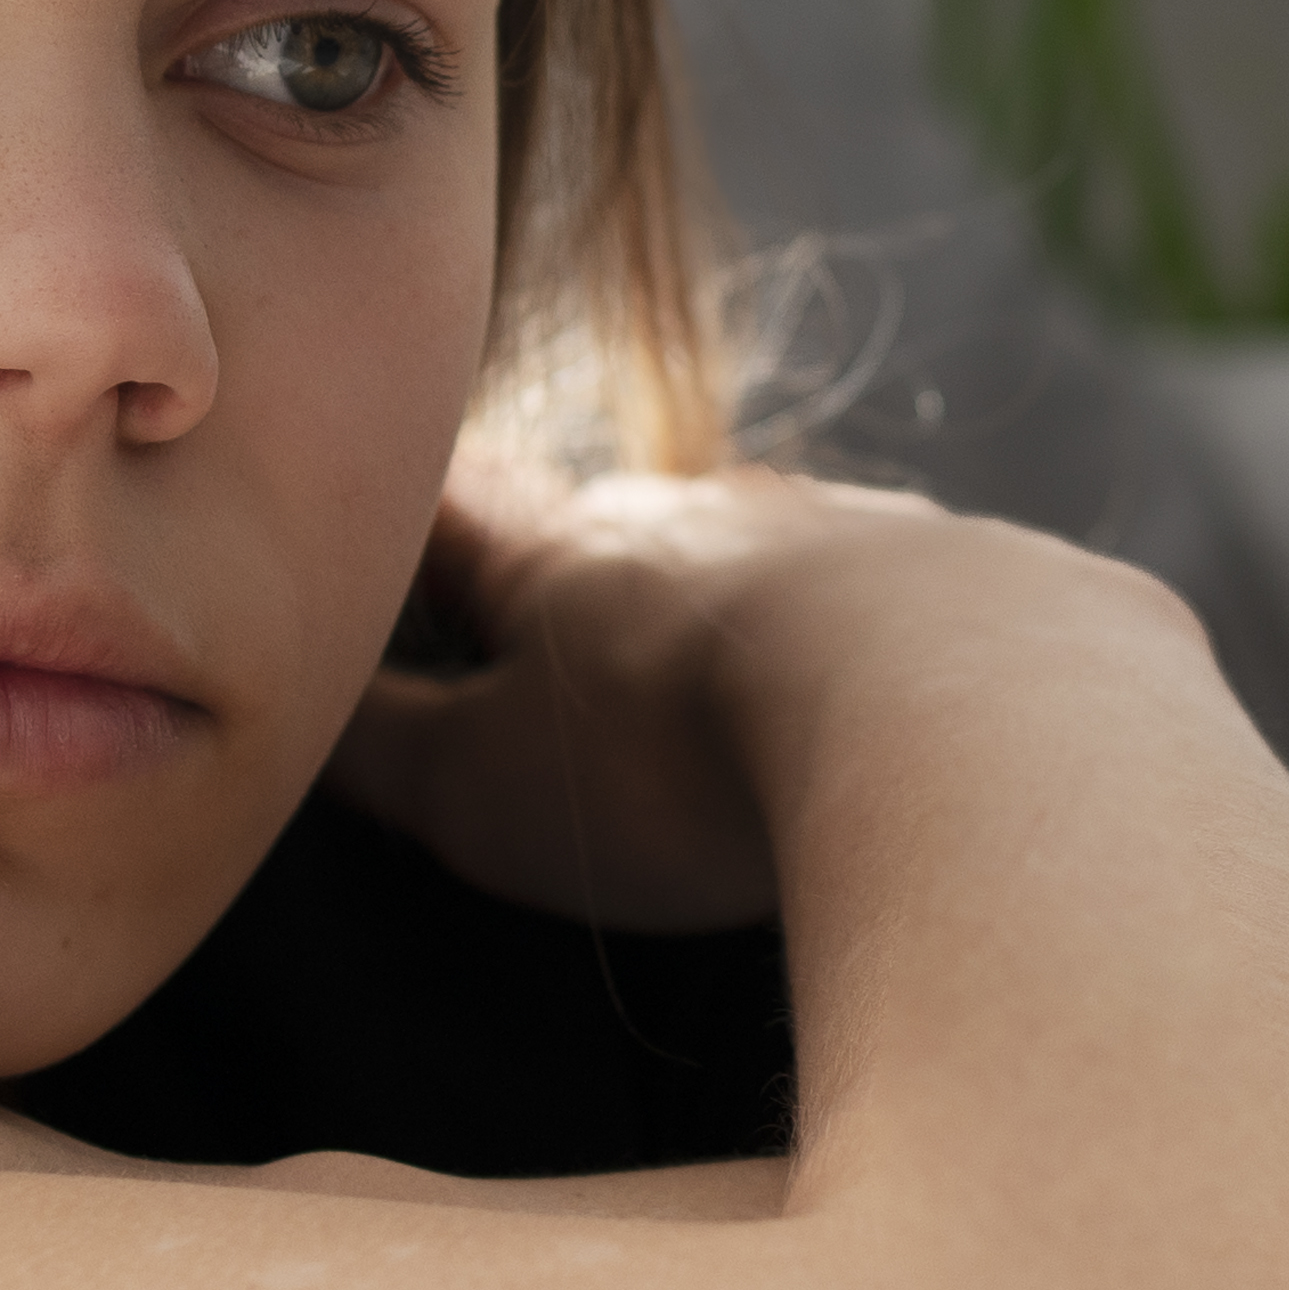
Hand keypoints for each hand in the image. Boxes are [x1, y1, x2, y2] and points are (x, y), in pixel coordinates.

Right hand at [323, 457, 1164, 938]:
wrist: (957, 707)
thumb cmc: (683, 763)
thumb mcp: (486, 791)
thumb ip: (388, 753)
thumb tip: (295, 711)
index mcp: (569, 554)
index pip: (457, 508)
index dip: (410, 515)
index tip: (379, 498)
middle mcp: (709, 511)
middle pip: (629, 525)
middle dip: (598, 573)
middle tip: (580, 637)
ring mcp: (858, 530)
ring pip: (783, 558)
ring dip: (757, 614)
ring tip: (757, 698)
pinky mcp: (993, 586)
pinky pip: (933, 611)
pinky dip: (905, 656)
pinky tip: (921, 720)